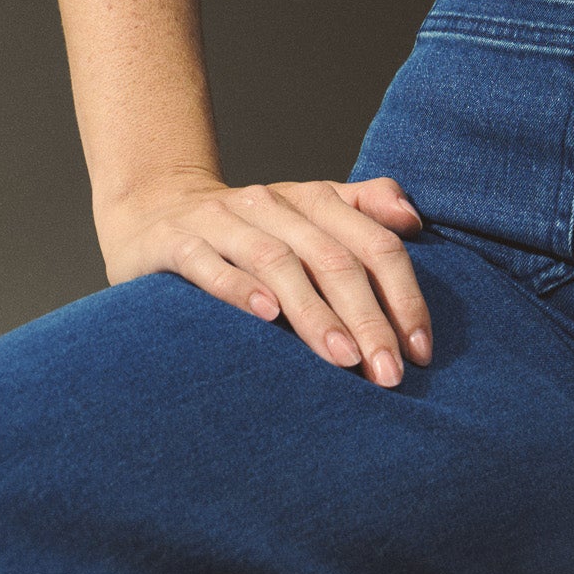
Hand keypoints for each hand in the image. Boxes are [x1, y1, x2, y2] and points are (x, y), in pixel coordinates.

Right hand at [99, 174, 433, 385]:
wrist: (153, 209)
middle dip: (368, 318)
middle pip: (333, 258)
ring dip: (315, 312)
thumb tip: (414, 220)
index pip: (373, 243)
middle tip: (389, 373)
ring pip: (279, 263)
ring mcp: (222, 220)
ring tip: (343, 358)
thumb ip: (362, 208)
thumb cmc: (247, 227)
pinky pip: (210, 264)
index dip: (403, 294)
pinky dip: (240, 287)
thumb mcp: (305, 211)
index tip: (420, 350)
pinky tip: (266, 317)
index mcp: (312, 200)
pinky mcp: (176, 242)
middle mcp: (272, 205)